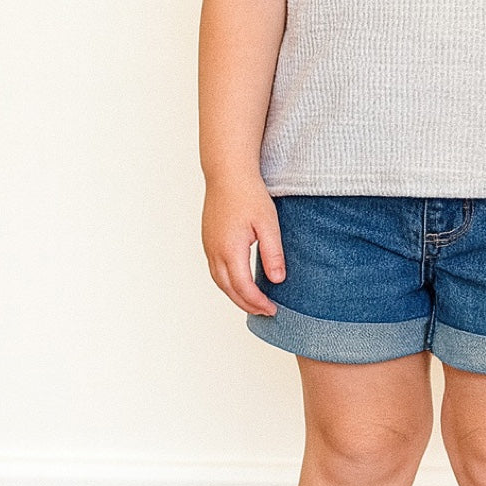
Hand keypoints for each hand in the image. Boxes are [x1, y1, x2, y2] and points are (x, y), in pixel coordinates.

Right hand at [202, 174, 285, 316]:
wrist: (227, 174)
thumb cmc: (248, 194)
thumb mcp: (268, 224)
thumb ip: (273, 253)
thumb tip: (277, 280)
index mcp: (230, 250)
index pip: (243, 287)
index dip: (258, 302)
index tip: (272, 310)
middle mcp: (215, 252)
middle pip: (229, 289)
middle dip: (247, 304)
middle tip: (265, 312)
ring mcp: (208, 246)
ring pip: (220, 281)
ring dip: (235, 295)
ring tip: (253, 302)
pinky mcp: (208, 240)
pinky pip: (216, 270)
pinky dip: (228, 283)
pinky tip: (239, 282)